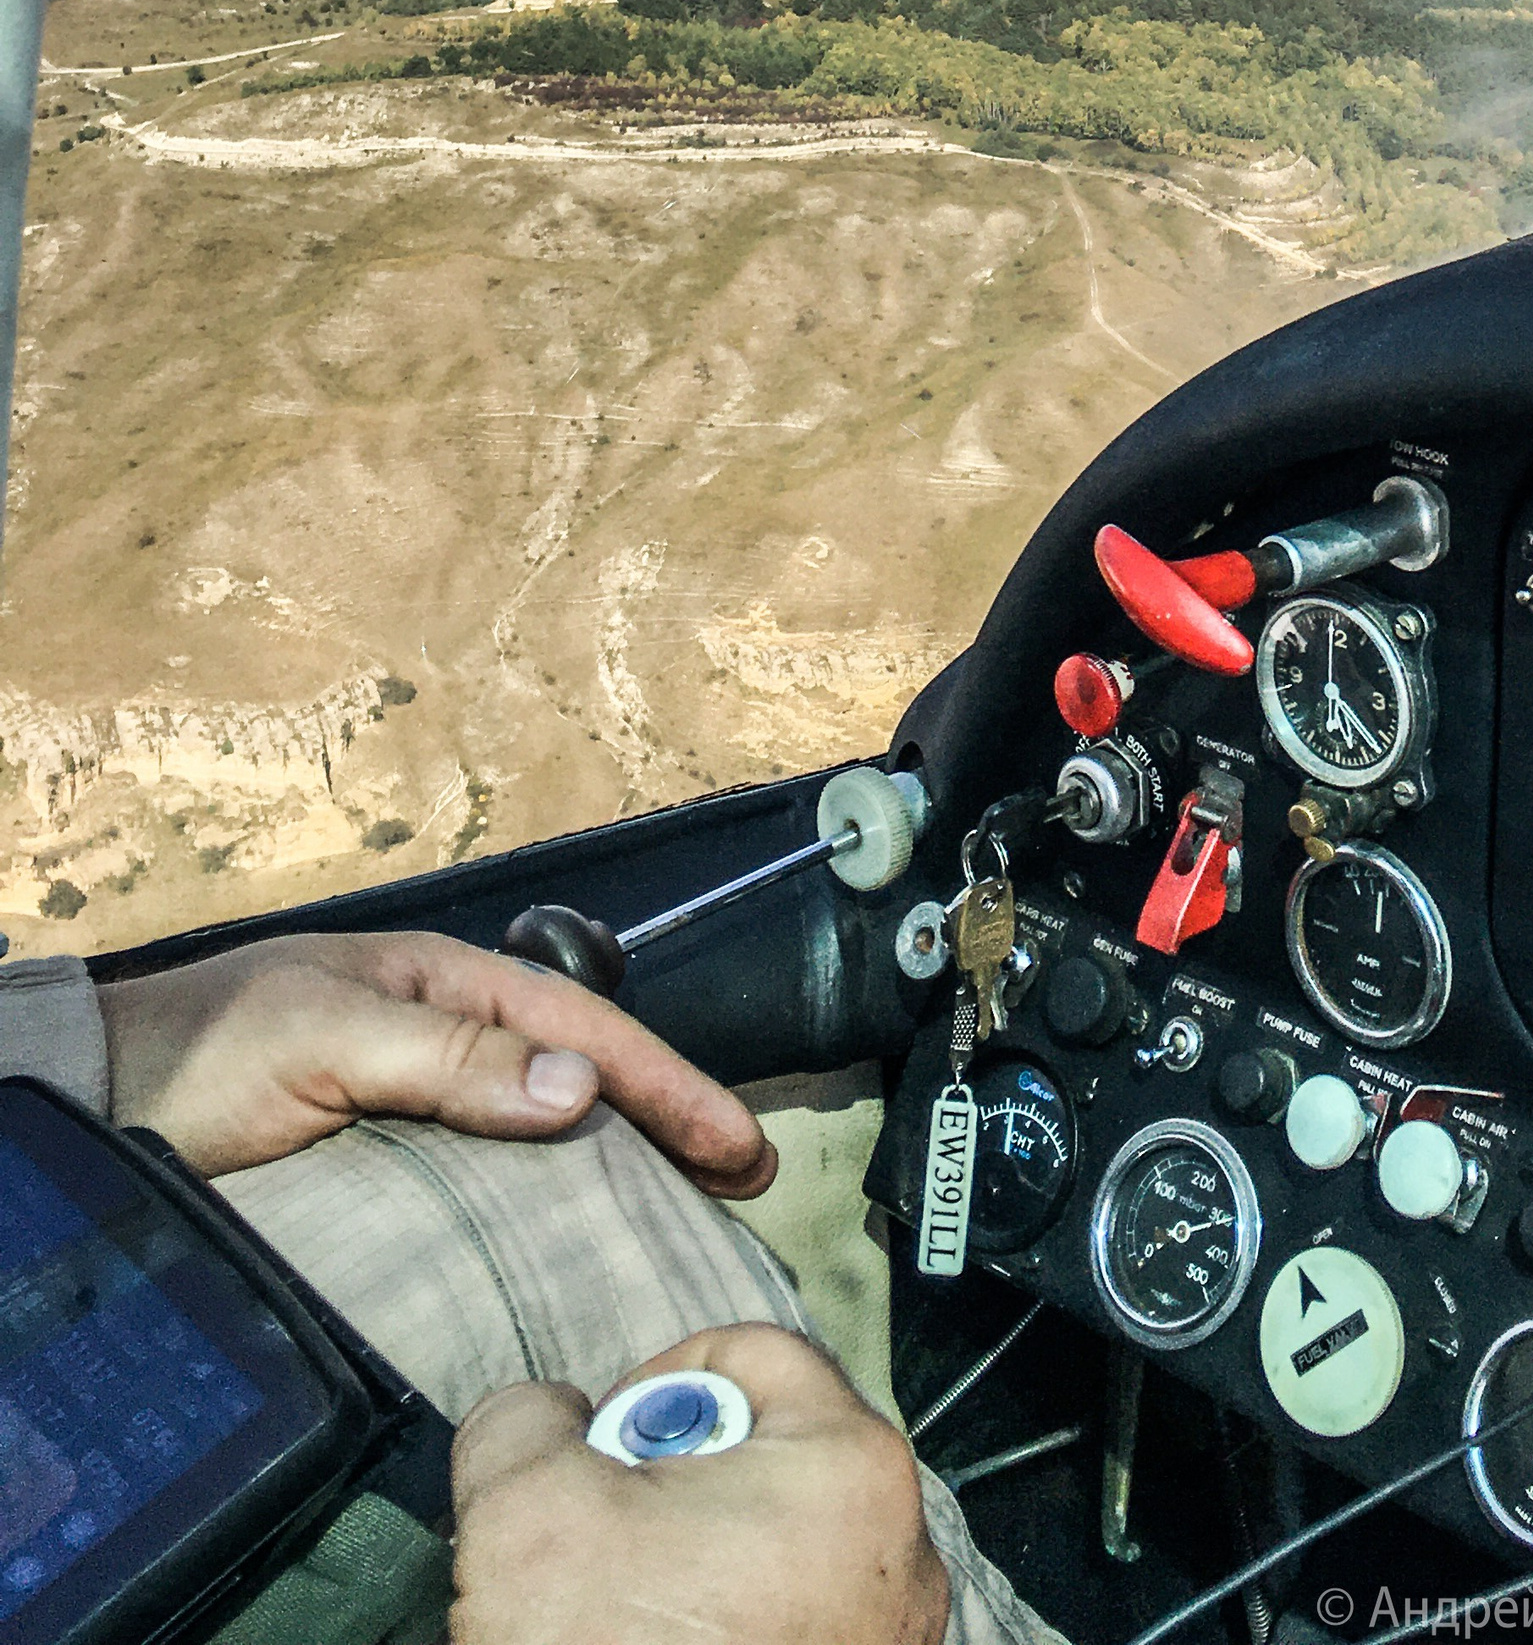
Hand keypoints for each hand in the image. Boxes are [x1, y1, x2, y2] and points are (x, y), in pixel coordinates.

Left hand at [96, 932, 775, 1193]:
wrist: (100, 1103)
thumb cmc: (203, 1051)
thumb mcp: (325, 1035)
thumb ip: (448, 1057)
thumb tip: (580, 1086)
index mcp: (443, 986)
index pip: (584, 1031)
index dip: (669, 1085)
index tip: (738, 1144)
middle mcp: (443, 1039)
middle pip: (579, 1076)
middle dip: (668, 1119)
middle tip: (743, 1178)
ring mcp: (416, 1105)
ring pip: (540, 1132)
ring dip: (619, 1163)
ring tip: (685, 1209)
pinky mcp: (386, 1170)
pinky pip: (488, 1184)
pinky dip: (549, 1204)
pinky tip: (577, 1235)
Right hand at [452, 1326, 948, 1644]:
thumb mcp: (522, 1507)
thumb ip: (526, 1419)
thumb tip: (546, 1416)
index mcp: (849, 1466)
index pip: (749, 1354)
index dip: (653, 1386)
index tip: (604, 1457)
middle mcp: (900, 1547)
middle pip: (768, 1452)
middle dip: (675, 1488)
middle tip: (610, 1550)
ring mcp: (891, 1638)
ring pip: (776, 1545)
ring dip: (697, 1568)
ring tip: (630, 1620)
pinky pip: (792, 1624)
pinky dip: (731, 1631)